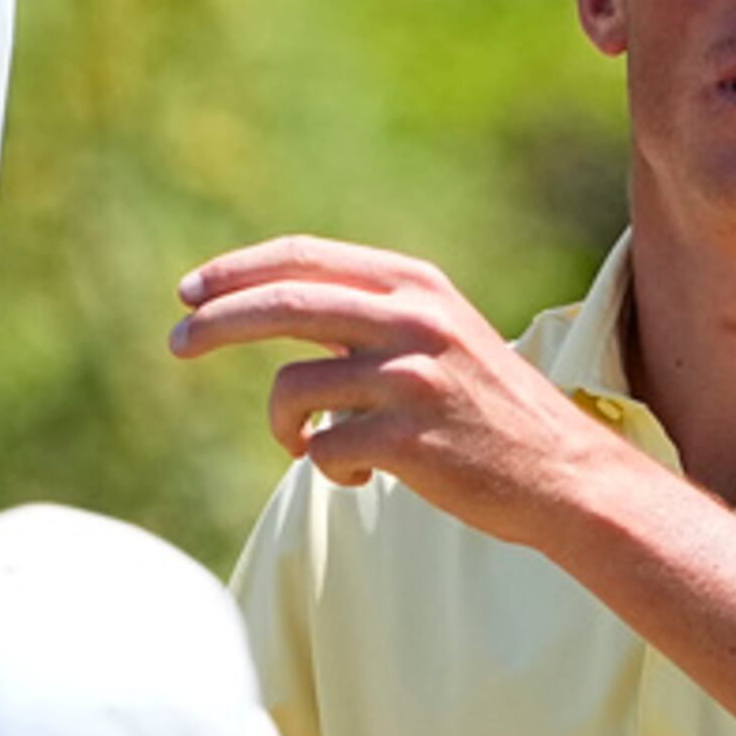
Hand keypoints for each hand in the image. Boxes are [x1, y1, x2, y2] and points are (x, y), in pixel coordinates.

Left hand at [170, 238, 623, 546]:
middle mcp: (413, 318)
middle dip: (215, 322)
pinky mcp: (411, 437)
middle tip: (175, 342)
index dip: (237, 271)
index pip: (303, 258)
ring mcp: (412, 377)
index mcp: (414, 283)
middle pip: (282, 304)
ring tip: (301, 443)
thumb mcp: (435, 331)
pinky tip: (361, 477)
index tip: (189, 291)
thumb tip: (267, 303)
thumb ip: (367, 311)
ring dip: (283, 425)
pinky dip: (327, 468)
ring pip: (294, 389)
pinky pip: (322, 449)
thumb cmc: (483, 404)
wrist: (560, 472)